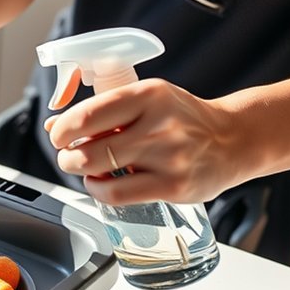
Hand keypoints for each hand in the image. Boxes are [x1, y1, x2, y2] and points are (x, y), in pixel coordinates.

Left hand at [44, 79, 240, 204]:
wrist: (235, 140)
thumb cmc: (182, 120)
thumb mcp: (146, 101)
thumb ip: (102, 111)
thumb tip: (54, 125)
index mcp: (149, 94)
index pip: (89, 113)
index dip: (64, 129)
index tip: (59, 135)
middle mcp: (160, 123)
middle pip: (89, 147)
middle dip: (67, 155)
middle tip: (68, 156)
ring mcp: (169, 156)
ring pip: (100, 170)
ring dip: (80, 172)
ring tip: (85, 169)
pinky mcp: (174, 186)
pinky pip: (117, 195)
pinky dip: (98, 191)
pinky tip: (101, 184)